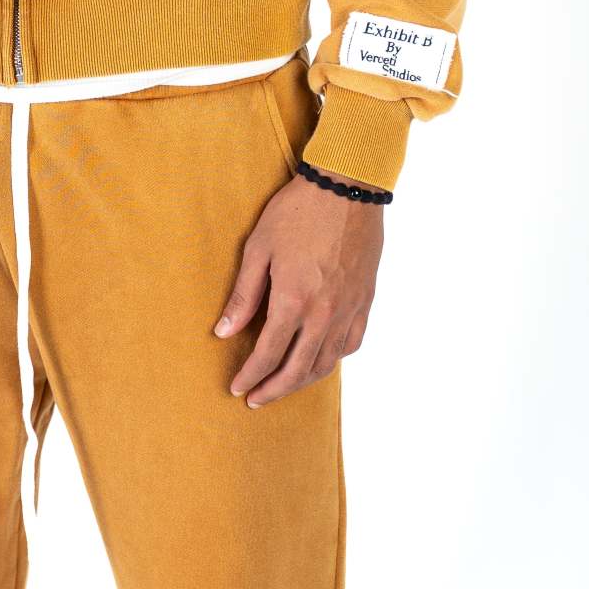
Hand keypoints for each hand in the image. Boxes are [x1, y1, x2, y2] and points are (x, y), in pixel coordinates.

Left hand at [213, 171, 383, 405]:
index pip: (267, 354)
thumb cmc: (297, 212)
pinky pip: (351, 343)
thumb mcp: (258, 249)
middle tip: (255, 400)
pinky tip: (320, 361)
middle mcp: (324, 313)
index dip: (250, 376)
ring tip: (283, 386)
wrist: (348, 188)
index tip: (237, 388)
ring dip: (303, 381)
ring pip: (327, 362)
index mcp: (293, 301)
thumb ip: (243, 296)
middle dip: (273, 389)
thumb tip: (223, 332)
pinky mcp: (365, 300)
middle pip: (297, 369)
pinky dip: (333, 360)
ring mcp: (349, 309)